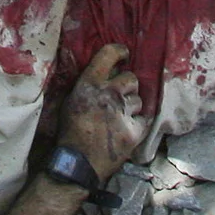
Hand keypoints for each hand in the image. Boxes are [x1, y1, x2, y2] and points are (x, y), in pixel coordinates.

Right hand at [58, 44, 148, 180]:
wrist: (78, 162)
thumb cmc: (70, 132)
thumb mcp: (70, 101)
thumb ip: (87, 86)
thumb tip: (103, 74)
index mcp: (89, 83)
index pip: (109, 54)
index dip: (120, 51)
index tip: (124, 54)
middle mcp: (108, 93)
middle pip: (131, 78)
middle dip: (127, 86)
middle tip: (120, 97)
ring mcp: (123, 112)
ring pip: (138, 100)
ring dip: (131, 107)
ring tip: (120, 118)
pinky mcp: (135, 130)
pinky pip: (143, 119)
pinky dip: (137, 124)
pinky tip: (126, 130)